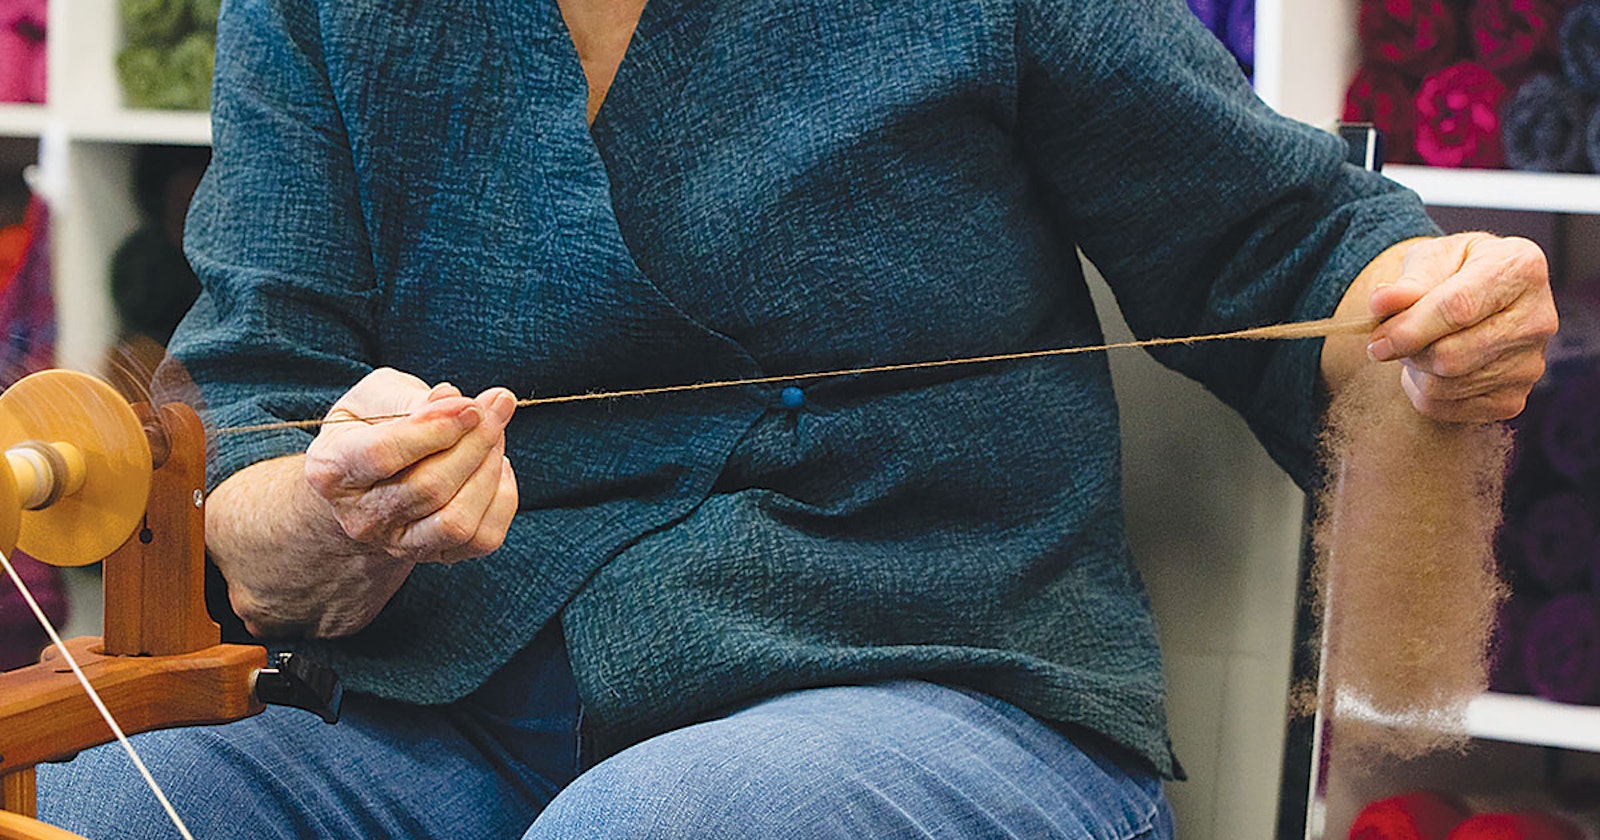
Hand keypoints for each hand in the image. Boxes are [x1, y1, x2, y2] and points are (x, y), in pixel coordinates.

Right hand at [304, 368, 518, 564]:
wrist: (367, 483)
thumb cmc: (371, 429)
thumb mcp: (374, 398)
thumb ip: (410, 398)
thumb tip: (454, 401)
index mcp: (333, 469)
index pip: (383, 453)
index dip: (435, 428)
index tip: (471, 405)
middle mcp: (362, 517)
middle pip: (430, 487)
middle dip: (475, 442)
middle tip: (497, 407)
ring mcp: (398, 544)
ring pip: (457, 521)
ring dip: (490, 470)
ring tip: (495, 432)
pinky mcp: (437, 555)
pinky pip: (483, 539)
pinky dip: (502, 498)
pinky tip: (496, 466)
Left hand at [1364, 233, 1557, 422]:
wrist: (1480, 297)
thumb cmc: (1453, 271)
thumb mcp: (1431, 258)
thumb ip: (1408, 281)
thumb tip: (1381, 302)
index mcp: (1521, 269)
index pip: (1459, 308)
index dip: (1410, 329)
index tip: (1376, 341)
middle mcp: (1538, 319)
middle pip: (1452, 356)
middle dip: (1409, 351)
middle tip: (1391, 339)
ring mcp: (1531, 364)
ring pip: (1445, 386)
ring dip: (1414, 370)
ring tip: (1418, 346)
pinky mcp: (1514, 398)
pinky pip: (1448, 409)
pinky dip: (1423, 392)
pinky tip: (1430, 368)